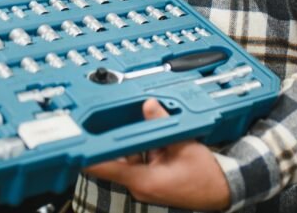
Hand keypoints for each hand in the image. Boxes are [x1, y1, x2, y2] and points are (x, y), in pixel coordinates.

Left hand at [83, 98, 231, 209]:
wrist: (221, 191)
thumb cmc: (205, 176)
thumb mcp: (184, 145)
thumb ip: (164, 124)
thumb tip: (149, 106)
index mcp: (145, 181)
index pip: (109, 168)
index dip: (90, 157)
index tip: (75, 148)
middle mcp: (140, 186)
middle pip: (116, 160)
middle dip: (114, 141)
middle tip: (106, 121)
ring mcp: (145, 186)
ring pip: (127, 160)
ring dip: (131, 144)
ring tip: (140, 125)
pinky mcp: (150, 183)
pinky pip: (138, 163)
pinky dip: (141, 150)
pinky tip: (152, 138)